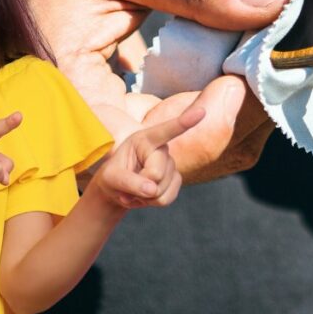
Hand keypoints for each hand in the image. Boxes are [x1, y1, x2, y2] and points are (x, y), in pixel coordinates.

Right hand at [5, 0, 292, 182]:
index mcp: (72, 107)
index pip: (155, 147)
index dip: (214, 120)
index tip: (247, 70)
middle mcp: (88, 140)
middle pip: (182, 163)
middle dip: (238, 117)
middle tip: (265, 59)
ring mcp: (108, 140)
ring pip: (188, 158)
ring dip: (231, 117)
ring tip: (250, 61)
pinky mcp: (124, 129)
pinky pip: (178, 140)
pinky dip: (212, 111)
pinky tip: (228, 71)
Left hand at [89, 106, 205, 208]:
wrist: (118, 189)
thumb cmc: (112, 177)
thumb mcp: (111, 178)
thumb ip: (129, 181)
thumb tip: (152, 189)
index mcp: (145, 139)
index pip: (166, 130)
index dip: (184, 122)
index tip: (201, 111)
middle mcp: (161, 149)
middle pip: (156, 173)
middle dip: (140, 185)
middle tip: (126, 186)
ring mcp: (170, 164)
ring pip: (161, 190)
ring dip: (144, 197)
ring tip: (134, 190)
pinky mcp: (175, 180)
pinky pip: (166, 199)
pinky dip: (152, 203)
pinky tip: (144, 196)